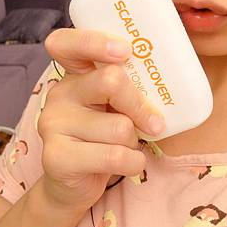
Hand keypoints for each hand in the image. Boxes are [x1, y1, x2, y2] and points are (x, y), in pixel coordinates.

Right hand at [37, 28, 165, 212]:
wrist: (76, 185)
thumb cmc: (106, 137)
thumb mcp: (117, 107)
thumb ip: (131, 89)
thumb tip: (174, 82)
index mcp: (75, 74)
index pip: (67, 43)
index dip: (95, 42)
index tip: (125, 51)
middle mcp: (60, 93)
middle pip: (110, 81)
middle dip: (140, 105)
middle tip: (154, 123)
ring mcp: (53, 124)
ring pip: (119, 126)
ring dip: (134, 141)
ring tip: (126, 146)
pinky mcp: (56, 157)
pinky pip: (113, 156)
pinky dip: (133, 162)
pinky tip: (129, 163)